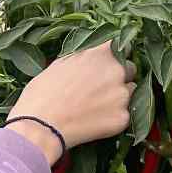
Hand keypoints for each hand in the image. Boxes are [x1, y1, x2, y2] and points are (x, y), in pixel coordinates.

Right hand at [7, 42, 133, 162]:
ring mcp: (122, 95)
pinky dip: (113, 117)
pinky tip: (95, 121)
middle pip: (130, 69)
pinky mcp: (123, 118)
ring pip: (130, 92)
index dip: (116, 56)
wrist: (41, 126)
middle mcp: (117, 70)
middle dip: (118, 77)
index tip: (111, 62)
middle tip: (99, 88)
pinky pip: (124, 114)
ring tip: (96, 106)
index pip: (123, 46)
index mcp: (102, 53)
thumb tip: (93, 57)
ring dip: (118, 97)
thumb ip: (85, 57)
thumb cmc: (43, 93)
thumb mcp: (61, 63)